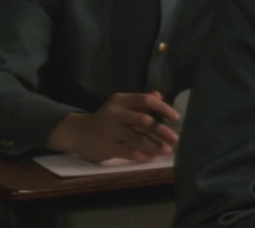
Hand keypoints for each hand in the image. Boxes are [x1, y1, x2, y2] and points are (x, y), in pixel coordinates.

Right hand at [45, 91, 179, 162]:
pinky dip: (142, 155)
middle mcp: (115, 113)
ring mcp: (110, 130)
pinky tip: (150, 158)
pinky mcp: (106, 146)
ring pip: (138, 138)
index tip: (176, 118)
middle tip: (176, 139)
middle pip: (144, 121)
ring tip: (167, 151)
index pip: (146, 100)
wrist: (78, 132)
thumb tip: (160, 96)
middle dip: (163, 131)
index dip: (163, 108)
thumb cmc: (106, 118)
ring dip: (155, 146)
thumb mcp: (120, 106)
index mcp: (121, 100)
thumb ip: (139, 102)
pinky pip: (129, 152)